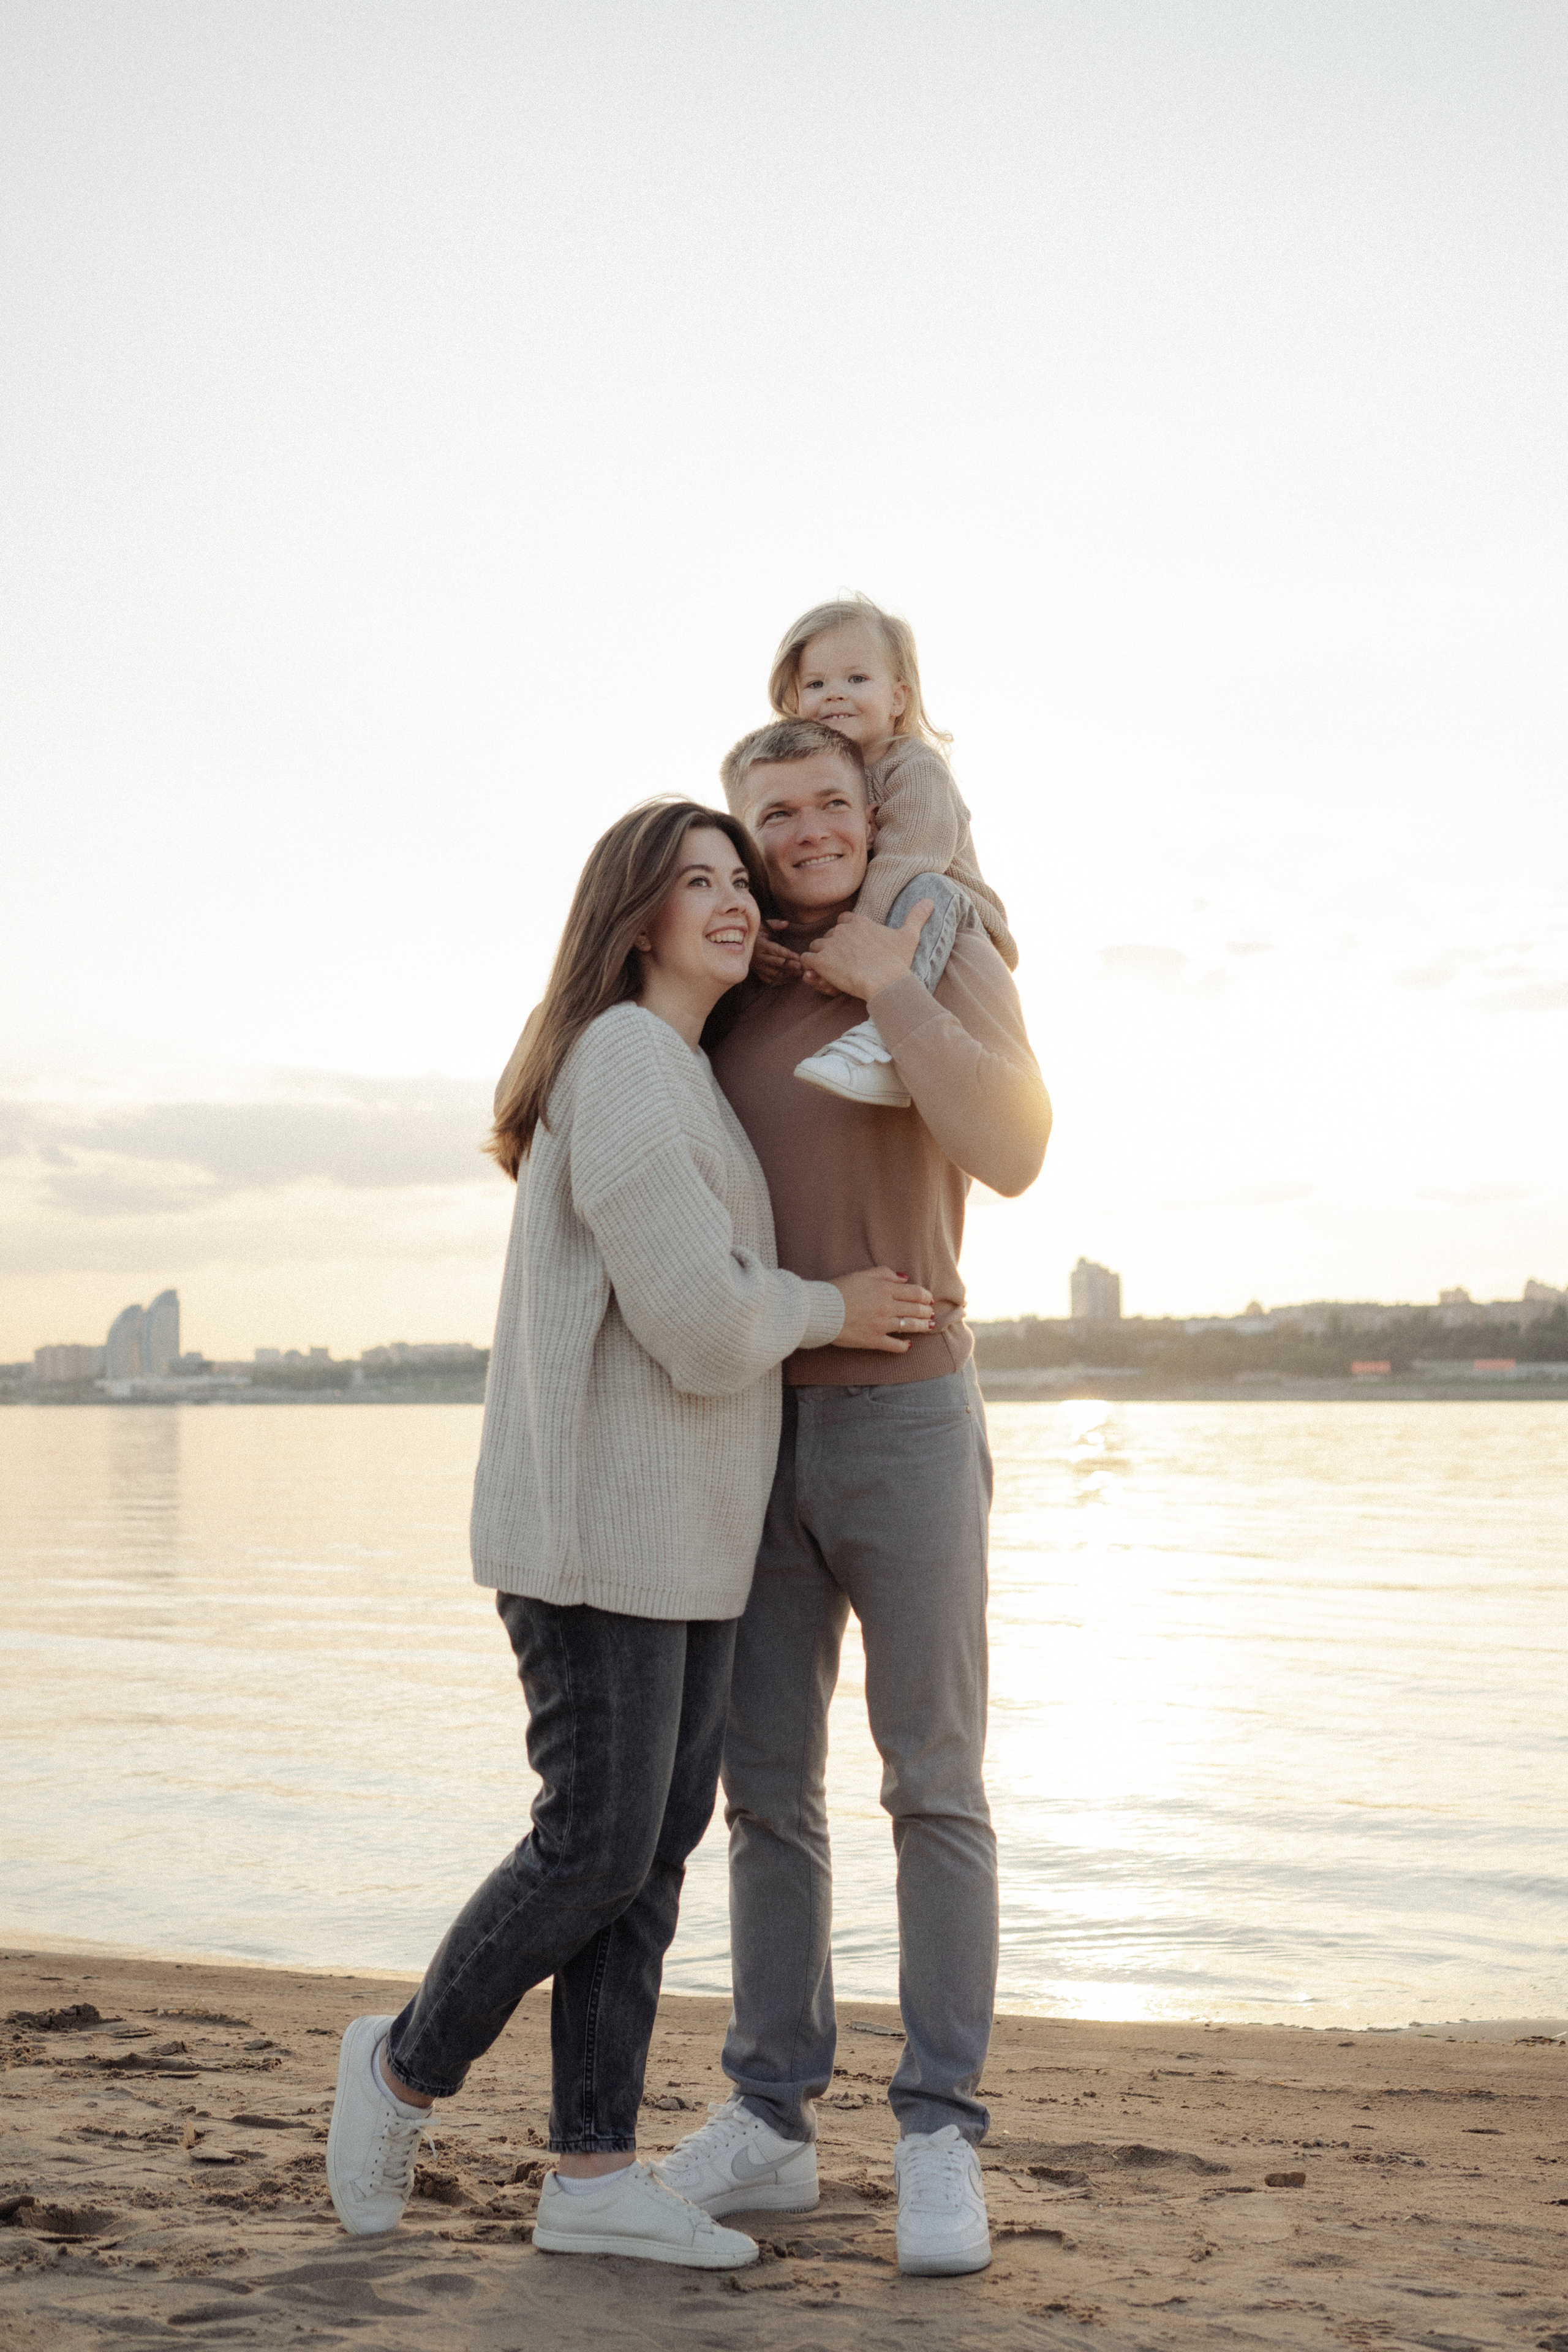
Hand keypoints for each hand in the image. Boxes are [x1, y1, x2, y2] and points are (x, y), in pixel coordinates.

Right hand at [751, 924, 802, 987]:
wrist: (736, 945)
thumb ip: (774, 924)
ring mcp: (757, 966)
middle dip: (789, 966)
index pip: (776, 950)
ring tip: (798, 974)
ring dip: (786, 975)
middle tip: (801, 967)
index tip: (798, 957)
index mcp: (761, 945)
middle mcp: (759, 957)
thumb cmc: (753, 934)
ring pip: (773, 973)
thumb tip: (787, 923)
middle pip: (776, 963)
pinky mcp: (757, 972)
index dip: (788, 954)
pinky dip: (778, 981)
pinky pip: (768, 979)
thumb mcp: (761, 926)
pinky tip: (788, 980)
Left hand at [800, 902, 933, 1003]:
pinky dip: (811, 968)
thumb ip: (916, 916)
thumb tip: (930, 900)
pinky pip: (806, 959)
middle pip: (829, 936)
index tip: (853, 950)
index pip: (843, 921)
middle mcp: (842, 929)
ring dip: (821, 958)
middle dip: (833, 949)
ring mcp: (830, 943)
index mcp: (859, 921)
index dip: (845, 936)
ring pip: (816, 947)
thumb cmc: (898, 962)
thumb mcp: (909, 936)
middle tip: (845, 966)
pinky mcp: (821, 960)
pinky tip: (823, 976)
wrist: (888, 983)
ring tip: (834, 972)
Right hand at [830, 1266, 936, 1352]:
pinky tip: (908, 1345)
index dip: (926, 1296)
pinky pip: (895, 1345)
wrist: (821, 1310)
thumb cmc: (839, 1289)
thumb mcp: (862, 1274)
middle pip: (916, 1309)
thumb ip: (885, 1273)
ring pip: (910, 1326)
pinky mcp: (873, 1340)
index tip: (929, 1299)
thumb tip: (904, 1278)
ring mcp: (881, 1325)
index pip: (915, 1293)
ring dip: (923, 1326)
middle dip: (927, 1311)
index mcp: (885, 1289)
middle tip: (931, 1313)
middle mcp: (886, 1307)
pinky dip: (904, 1346)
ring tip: (929, 1326)